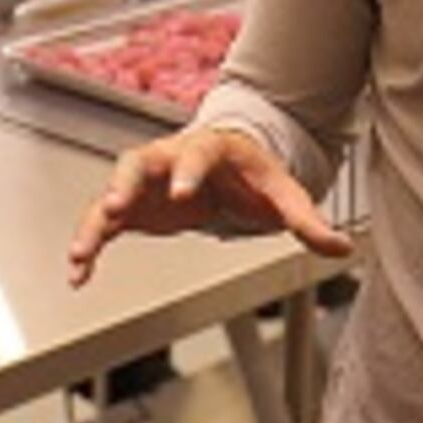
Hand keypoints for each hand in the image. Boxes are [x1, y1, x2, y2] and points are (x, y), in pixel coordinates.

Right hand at [64, 125, 352, 286]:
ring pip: (111, 192)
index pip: (197, 153)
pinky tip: (79, 273)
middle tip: (117, 204)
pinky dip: (89, 244)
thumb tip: (343, 247)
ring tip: (81, 251)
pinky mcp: (131, 207)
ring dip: (95, 221)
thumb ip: (307, 220)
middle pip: (138, 161)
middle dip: (126, 183)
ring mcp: (146, 182)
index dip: (188, 170)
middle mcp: (169, 159)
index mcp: (209, 150)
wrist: (226, 168)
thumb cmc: (252, 175)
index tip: (183, 192)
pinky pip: (102, 223)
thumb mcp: (283, 193)